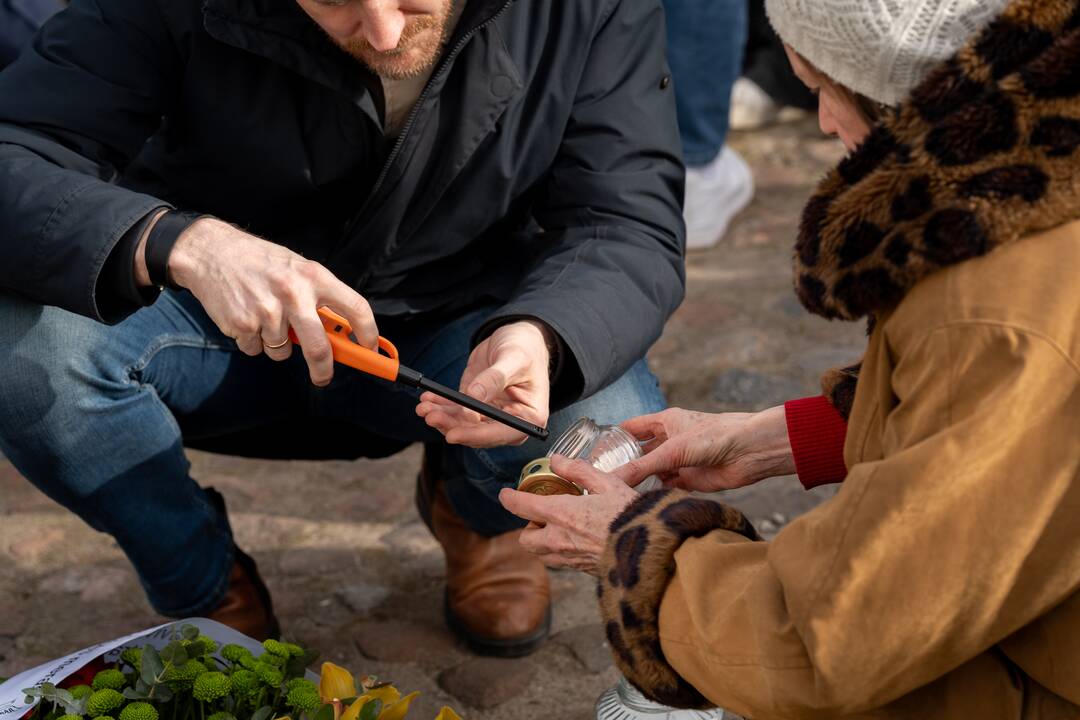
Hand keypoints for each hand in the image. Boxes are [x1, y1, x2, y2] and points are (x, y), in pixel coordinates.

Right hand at [147, 217, 377, 385]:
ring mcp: (267, 311)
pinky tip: (246, 316)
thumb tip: (341, 333)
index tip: (371, 349)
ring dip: (276, 344)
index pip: (356, 308)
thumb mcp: (297, 268)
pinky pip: (257, 350)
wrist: (211, 251)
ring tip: (264, 316)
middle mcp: (294, 293)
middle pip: (320, 348)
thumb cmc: (260, 262)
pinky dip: (253, 341)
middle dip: (324, 369)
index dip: (369, 333)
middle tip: (323, 377)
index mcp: (314, 276)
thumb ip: (319, 298)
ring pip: (283, 351)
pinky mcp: (243, 324)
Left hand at [416, 320, 550, 446]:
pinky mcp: (475, 405)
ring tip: (424, 406)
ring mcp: (491, 415)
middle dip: (452, 426)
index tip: (453, 434)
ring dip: (442, 417)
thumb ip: (495, 378)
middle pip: (478, 432)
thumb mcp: (514, 359)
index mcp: (529, 416)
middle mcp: (510, 421)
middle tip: (430, 415)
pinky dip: (440, 406)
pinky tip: (428, 399)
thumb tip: (473, 397)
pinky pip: (456, 412)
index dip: (476, 436)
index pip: (502, 433)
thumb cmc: (525, 348)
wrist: (517, 339)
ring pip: (463, 425)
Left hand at [499, 456, 636, 574]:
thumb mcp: (607, 483)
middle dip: (529, 527)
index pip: (522, 506)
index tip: (505, 495)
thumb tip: (556, 460)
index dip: (509, 499)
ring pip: (541, 554)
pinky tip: (579, 541)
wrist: (651, 552)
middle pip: (526, 538)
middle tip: (543, 514)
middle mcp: (559, 539)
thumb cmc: (631, 515)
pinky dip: (561, 553)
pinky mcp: (582, 571)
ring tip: (560, 529)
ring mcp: (569, 559)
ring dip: (542, 542)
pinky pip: (561, 563)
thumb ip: (578, 471)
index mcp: (561, 514)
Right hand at [610, 405, 794, 491]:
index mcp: (665, 422)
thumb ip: (643, 467)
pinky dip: (655, 493)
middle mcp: (671, 440)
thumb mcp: (673, 451)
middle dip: (623, 464)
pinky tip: (640, 501)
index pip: (631, 428)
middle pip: (639, 453)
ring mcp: (680, 461)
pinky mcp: (690, 479)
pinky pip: (666, 487)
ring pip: (651, 472)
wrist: (751, 452)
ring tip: (615, 494)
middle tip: (600, 479)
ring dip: (639, 481)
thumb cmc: (716, 436)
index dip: (613, 438)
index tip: (593, 452)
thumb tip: (614, 480)